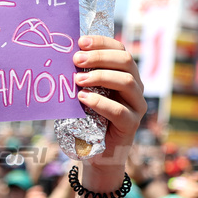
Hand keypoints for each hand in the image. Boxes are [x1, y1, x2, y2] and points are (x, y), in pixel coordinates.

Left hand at [72, 34, 146, 167]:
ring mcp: (137, 106)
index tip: (80, 42)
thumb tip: (60, 57)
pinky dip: (100, 102)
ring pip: (126, 81)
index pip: (119, 49)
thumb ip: (81, 78)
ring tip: (77, 80)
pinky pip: (120, 110)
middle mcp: (135, 87)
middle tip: (75, 60)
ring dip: (100, 76)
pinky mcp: (132, 125)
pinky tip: (83, 99)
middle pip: (125, 61)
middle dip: (99, 57)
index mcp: (125, 74)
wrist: (98, 155)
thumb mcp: (84, 94)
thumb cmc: (88, 121)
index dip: (102, 42)